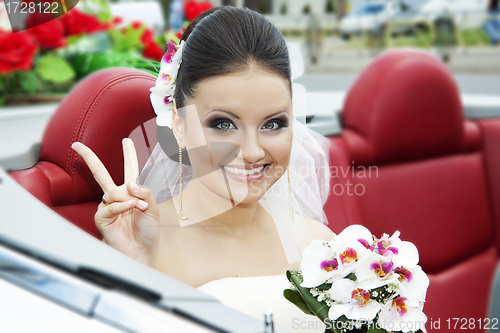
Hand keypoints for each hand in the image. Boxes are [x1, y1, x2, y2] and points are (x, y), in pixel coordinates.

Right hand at [72, 138, 159, 265]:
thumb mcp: (153, 207)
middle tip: (76, 145)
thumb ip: (144, 191)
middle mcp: (118, 196)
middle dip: (88, 158)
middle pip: (100, 173)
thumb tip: (129, 182)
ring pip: (113, 190)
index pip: (130, 169)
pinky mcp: (102, 218)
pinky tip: (131, 209)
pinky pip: (110, 205)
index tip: (126, 140)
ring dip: (129, 198)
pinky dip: (122, 206)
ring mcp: (108, 206)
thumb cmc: (148, 231)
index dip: (129, 154)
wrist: (141, 250)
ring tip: (139, 208)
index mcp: (132, 191)